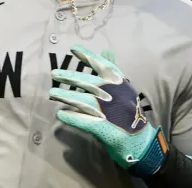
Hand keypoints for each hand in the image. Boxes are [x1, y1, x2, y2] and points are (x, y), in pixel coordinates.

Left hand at [49, 45, 167, 175]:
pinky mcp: (105, 128)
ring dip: (66, 96)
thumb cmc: (128, 112)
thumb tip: (106, 50)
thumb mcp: (123, 89)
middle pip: (89, 83)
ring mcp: (110, 112)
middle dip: (70, 77)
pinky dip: (72, 117)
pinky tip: (61, 114)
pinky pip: (84, 121)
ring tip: (52, 93)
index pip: (103, 66)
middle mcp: (115, 95)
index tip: (73, 49)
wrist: (140, 141)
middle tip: (54, 73)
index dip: (88, 56)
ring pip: (83, 101)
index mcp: (120, 84)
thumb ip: (112, 70)